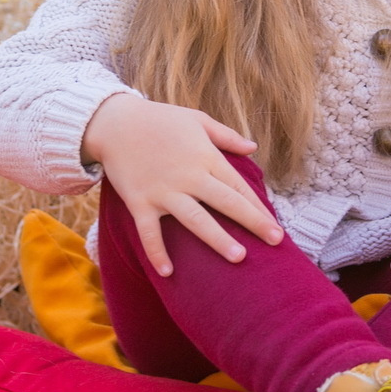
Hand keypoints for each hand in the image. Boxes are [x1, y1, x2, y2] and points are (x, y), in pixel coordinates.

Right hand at [82, 93, 284, 276]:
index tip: (276, 228)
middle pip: (226, 203)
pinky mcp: (139, 202)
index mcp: (205, 157)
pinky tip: (168, 273)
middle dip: (253, 222)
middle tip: (276, 242)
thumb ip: (226, 135)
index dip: (259, 207)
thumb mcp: (197, 119)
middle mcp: (188, 176)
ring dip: (217, 239)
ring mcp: (164, 191)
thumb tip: (253, 147)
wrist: (115, 122)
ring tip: (239, 257)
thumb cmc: (160, 119)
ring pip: (195, 220)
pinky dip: (156, 252)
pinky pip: (149, 232)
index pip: (238, 186)